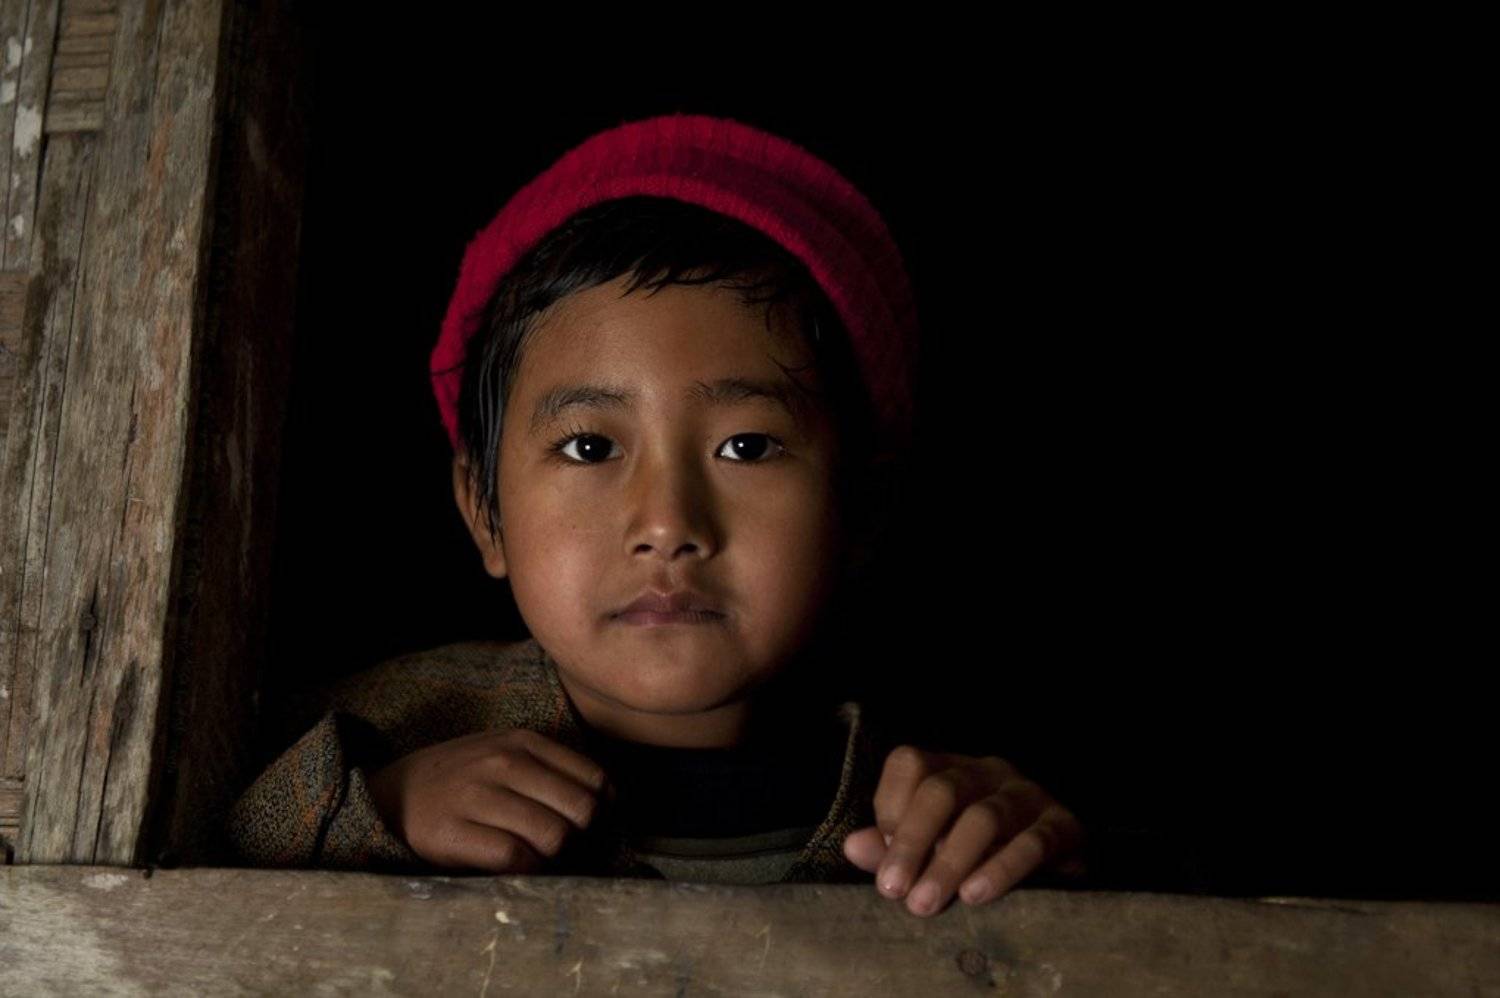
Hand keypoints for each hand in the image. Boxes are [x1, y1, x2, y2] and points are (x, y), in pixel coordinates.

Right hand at [365, 728, 614, 872]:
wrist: (393, 794)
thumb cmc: (463, 779)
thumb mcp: (504, 753)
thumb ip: (552, 768)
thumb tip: (609, 799)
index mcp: (521, 741)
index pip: (593, 778)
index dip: (604, 808)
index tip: (594, 823)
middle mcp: (502, 763)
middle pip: (580, 810)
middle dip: (582, 835)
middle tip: (567, 845)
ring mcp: (477, 796)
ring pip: (552, 835)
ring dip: (554, 856)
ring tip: (539, 855)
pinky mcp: (454, 833)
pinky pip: (515, 858)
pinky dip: (527, 869)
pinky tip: (518, 865)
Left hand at [842, 747, 1086, 916]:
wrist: (1060, 871)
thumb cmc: (980, 858)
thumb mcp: (931, 851)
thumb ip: (892, 849)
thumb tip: (853, 847)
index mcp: (950, 769)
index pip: (909, 764)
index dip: (889, 807)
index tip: (882, 858)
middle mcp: (987, 772)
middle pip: (942, 791)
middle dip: (912, 842)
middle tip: (893, 891)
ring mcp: (1027, 794)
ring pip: (984, 818)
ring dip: (949, 863)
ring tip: (926, 904)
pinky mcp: (1063, 825)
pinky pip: (1032, 843)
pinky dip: (1001, 869)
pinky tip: (975, 895)